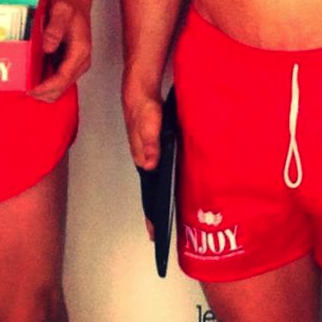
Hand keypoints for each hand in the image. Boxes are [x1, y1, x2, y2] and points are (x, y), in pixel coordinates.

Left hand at [29, 0, 92, 101]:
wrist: (75, 2)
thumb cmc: (69, 6)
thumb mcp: (61, 11)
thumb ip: (54, 29)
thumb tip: (47, 47)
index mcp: (80, 51)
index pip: (63, 78)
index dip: (46, 87)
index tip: (30, 90)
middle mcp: (80, 61)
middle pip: (61, 89)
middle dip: (42, 92)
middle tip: (22, 88)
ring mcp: (74, 64)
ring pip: (58, 88)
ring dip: (42, 90)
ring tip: (24, 85)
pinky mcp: (67, 64)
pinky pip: (55, 81)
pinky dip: (43, 84)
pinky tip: (31, 78)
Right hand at [121, 89, 165, 236]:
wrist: (140, 88)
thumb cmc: (143, 106)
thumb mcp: (148, 122)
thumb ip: (149, 142)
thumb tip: (151, 165)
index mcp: (142, 159)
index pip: (146, 192)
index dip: (150, 213)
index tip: (155, 233)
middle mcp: (146, 160)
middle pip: (153, 189)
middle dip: (158, 210)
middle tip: (167, 230)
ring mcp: (152, 153)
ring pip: (160, 179)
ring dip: (166, 193)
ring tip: (177, 211)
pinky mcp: (159, 145)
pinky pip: (166, 165)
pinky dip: (170, 176)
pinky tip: (181, 180)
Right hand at [122, 88, 162, 170]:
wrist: (140, 85)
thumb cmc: (144, 107)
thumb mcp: (149, 131)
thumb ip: (151, 147)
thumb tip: (150, 166)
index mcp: (136, 142)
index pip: (140, 161)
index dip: (148, 168)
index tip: (158, 177)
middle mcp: (135, 136)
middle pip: (141, 153)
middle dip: (149, 160)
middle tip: (160, 168)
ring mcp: (138, 126)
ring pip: (144, 142)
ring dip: (151, 149)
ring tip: (161, 155)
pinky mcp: (144, 116)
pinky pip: (149, 131)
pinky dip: (155, 136)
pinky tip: (161, 135)